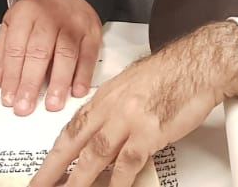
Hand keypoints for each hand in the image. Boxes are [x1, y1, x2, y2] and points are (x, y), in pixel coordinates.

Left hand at [0, 0, 102, 115]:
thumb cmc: (38, 13)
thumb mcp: (13, 23)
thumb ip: (3, 51)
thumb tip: (1, 80)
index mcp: (25, 15)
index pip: (15, 49)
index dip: (11, 77)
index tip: (9, 98)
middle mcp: (49, 18)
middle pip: (39, 53)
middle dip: (31, 83)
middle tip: (25, 107)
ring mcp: (72, 25)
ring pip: (66, 55)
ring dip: (59, 83)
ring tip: (52, 104)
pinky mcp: (91, 33)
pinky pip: (88, 55)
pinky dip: (83, 76)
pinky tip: (76, 91)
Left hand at [30, 22, 237, 186]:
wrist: (197, 64)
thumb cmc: (170, 73)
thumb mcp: (130, 86)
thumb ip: (112, 110)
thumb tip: (102, 133)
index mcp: (105, 97)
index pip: (72, 128)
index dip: (55, 152)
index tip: (44, 169)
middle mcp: (112, 108)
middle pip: (74, 142)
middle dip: (53, 168)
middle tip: (40, 186)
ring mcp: (129, 120)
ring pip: (96, 155)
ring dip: (79, 179)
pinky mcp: (150, 131)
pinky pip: (128, 162)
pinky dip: (119, 181)